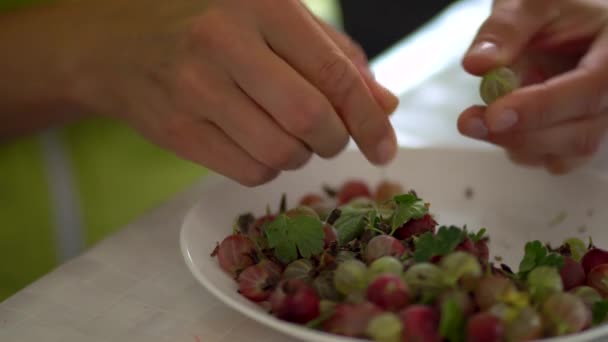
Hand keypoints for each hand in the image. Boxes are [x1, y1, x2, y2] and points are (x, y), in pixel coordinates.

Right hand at [58, 0, 398, 185]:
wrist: (117, 40)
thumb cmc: (210, 22)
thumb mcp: (275, 20)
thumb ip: (333, 58)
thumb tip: (385, 105)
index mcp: (261, 6)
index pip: (335, 75)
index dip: (370, 119)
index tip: (385, 146)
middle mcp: (224, 44)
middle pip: (311, 120)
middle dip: (335, 140)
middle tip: (331, 137)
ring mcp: (193, 89)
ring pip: (281, 154)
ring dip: (300, 156)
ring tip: (289, 135)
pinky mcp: (175, 130)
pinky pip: (249, 172)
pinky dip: (268, 169)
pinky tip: (257, 144)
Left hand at [458, 0, 607, 173]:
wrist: (564, 21)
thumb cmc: (557, 8)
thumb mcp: (530, 2)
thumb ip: (505, 29)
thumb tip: (478, 64)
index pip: (590, 89)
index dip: (541, 108)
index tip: (494, 114)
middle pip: (580, 132)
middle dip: (519, 133)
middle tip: (470, 121)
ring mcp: (601, 117)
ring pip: (567, 152)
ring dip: (516, 144)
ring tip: (479, 119)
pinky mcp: (579, 132)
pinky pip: (556, 158)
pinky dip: (523, 149)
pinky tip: (500, 125)